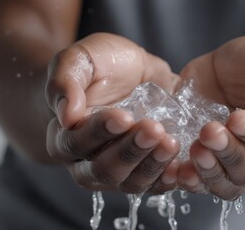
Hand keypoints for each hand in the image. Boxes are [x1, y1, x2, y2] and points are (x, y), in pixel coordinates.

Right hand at [45, 33, 180, 193]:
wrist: (131, 72)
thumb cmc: (100, 65)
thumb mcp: (80, 59)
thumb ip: (65, 81)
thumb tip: (67, 116)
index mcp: (64, 136)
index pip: (75, 143)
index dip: (98, 132)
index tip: (123, 116)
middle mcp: (87, 161)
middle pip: (103, 170)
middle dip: (129, 151)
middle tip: (153, 129)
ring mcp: (118, 171)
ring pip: (130, 182)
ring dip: (151, 166)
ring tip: (170, 143)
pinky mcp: (144, 172)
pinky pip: (154, 186)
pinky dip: (167, 179)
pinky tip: (180, 166)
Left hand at [178, 36, 244, 199]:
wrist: (228, 68)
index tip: (236, 118)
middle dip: (229, 153)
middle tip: (209, 131)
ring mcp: (235, 168)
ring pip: (227, 186)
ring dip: (209, 172)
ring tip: (195, 149)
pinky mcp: (208, 165)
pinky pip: (200, 184)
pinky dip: (188, 180)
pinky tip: (177, 168)